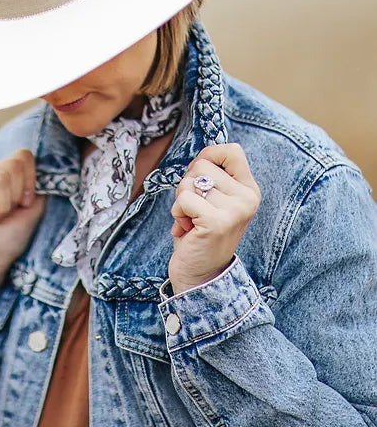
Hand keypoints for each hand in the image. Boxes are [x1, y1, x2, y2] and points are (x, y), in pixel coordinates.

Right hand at [0, 149, 44, 295]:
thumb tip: (43, 168)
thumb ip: (38, 184)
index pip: (23, 156)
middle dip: (14, 197)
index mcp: (5, 172)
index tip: (24, 204)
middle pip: (12, 165)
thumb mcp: (32, 208)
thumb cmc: (9, 238)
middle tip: (4, 215)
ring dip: (1, 206)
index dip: (29, 180)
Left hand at [168, 144, 260, 293]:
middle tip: (192, 210)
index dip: (208, 156)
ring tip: (190, 220)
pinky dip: (177, 212)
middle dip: (187, 185)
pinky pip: (185, 199)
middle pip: (203, 164)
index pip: (232, 150)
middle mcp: (247, 198)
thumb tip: (202, 156)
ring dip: (181, 201)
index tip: (199, 179)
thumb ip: (211, 177)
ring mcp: (235, 211)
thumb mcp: (212, 201)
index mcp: (248, 190)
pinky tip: (185, 228)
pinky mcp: (217, 222)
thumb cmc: (200, 233)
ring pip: (190, 181)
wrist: (200, 275)